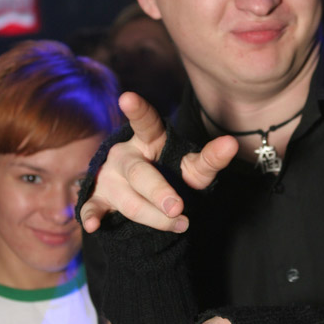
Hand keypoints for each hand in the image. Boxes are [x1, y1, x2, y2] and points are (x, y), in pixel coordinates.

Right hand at [79, 92, 237, 233]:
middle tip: (178, 208)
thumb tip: (232, 143)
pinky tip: (92, 224)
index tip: (127, 98)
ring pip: (129, 199)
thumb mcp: (192, 167)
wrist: (146, 195)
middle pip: (140, 173)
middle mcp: (125, 155)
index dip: (137, 111)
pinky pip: (93, 206)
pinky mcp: (100, 197)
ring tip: (180, 225)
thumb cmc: (171, 172)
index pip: (145, 122)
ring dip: (154, 217)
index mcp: (149, 139)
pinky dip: (91, 215)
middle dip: (159, 192)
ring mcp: (110, 176)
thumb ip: (210, 158)